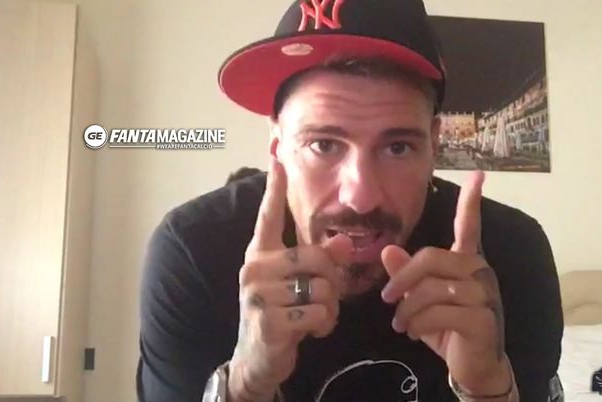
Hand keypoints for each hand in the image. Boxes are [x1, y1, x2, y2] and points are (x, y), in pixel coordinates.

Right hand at [229, 158, 352, 400]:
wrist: (257, 358)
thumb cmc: (282, 313)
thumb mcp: (300, 284)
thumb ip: (320, 260)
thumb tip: (347, 242)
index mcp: (260, 253)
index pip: (268, 216)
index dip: (274, 186)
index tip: (277, 154)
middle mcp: (254, 267)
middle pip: (318, 256)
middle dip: (332, 280)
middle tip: (320, 297)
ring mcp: (258, 294)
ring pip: (323, 287)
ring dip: (329, 307)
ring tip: (312, 316)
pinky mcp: (268, 320)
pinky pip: (318, 313)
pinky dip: (324, 325)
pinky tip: (310, 331)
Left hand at [381, 171, 511, 394]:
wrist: (474, 367)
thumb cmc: (448, 329)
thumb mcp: (421, 302)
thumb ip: (407, 276)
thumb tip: (388, 251)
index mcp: (467, 263)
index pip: (470, 227)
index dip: (471, 202)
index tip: (479, 174)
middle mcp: (479, 272)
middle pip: (432, 258)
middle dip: (402, 279)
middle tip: (386, 299)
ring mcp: (485, 295)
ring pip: (432, 288)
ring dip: (408, 309)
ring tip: (400, 324)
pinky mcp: (483, 318)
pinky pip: (440, 312)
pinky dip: (418, 324)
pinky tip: (413, 333)